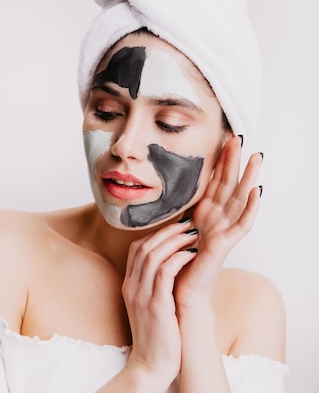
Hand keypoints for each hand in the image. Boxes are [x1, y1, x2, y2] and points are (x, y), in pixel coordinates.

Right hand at [122, 221, 198, 387]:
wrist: (151, 367)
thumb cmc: (157, 337)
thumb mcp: (150, 306)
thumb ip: (155, 286)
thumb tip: (172, 265)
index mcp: (129, 286)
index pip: (137, 249)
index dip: (155, 233)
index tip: (175, 228)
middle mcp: (132, 287)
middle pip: (144, 247)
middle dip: (167, 231)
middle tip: (187, 223)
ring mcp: (141, 296)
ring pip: (153, 255)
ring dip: (174, 240)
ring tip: (193, 234)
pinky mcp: (156, 306)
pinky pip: (164, 273)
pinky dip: (177, 258)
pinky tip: (191, 253)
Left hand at [174, 136, 262, 310]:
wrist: (179, 290)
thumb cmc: (178, 260)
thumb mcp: (177, 225)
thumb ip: (181, 208)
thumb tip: (171, 186)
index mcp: (206, 212)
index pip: (215, 180)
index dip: (220, 160)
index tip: (224, 138)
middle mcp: (218, 219)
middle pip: (229, 184)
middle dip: (234, 161)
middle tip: (240, 138)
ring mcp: (224, 231)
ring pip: (239, 198)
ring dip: (248, 177)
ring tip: (256, 158)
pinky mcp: (225, 245)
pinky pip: (241, 224)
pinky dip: (249, 208)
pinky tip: (255, 193)